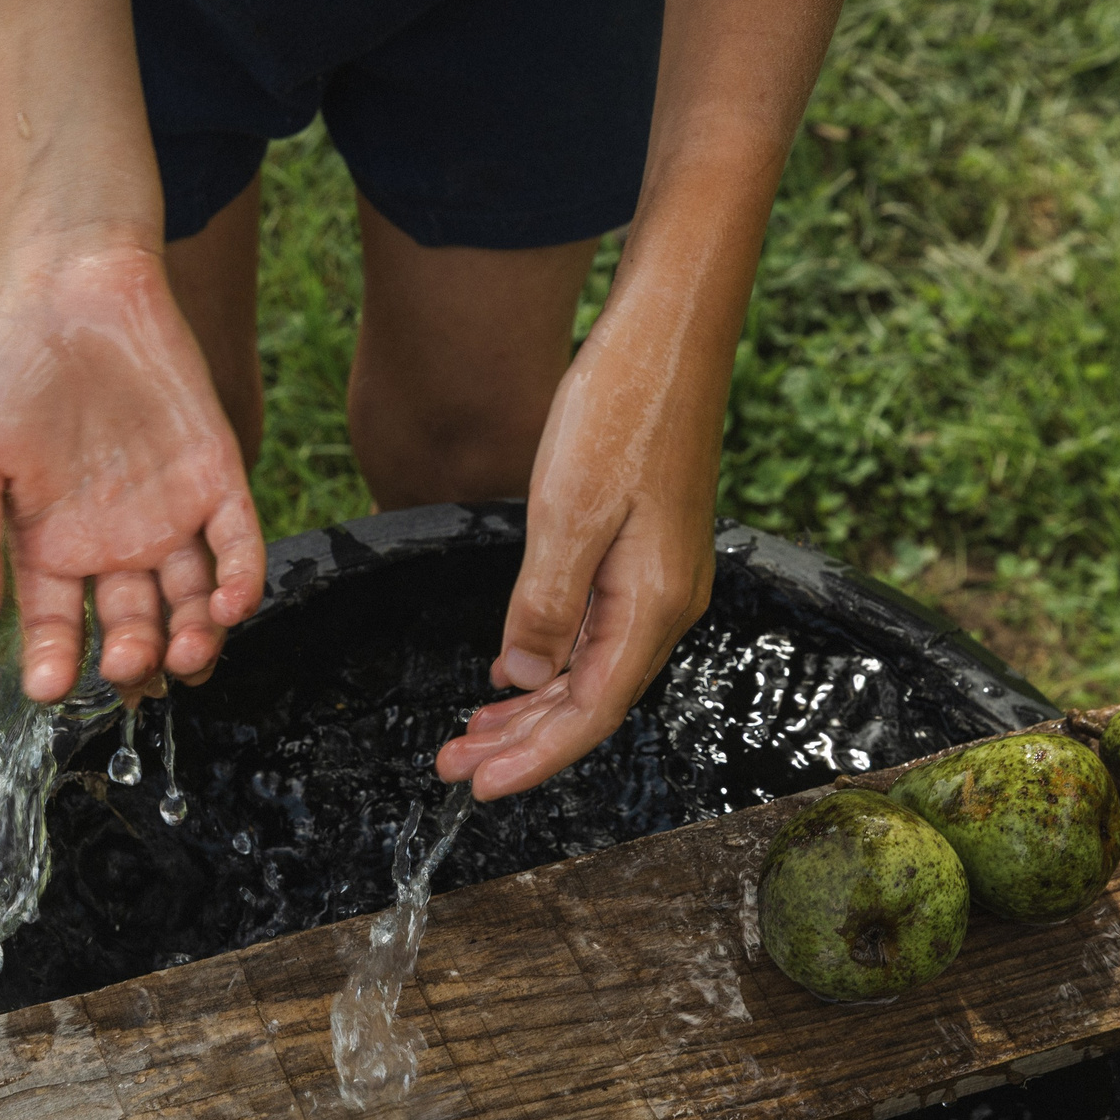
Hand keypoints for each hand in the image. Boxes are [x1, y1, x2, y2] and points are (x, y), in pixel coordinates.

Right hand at [0, 238, 265, 702]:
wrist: (69, 286)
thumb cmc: (3, 369)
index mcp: (50, 549)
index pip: (57, 630)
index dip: (54, 663)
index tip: (50, 688)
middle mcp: (114, 546)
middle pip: (134, 628)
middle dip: (133, 659)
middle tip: (127, 669)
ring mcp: (170, 515)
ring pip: (191, 603)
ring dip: (194, 640)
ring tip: (184, 657)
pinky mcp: (216, 479)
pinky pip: (236, 546)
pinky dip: (238, 582)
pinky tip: (228, 607)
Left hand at [434, 319, 719, 800]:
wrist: (668, 332)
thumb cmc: (623, 408)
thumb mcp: (569, 510)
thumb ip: (547, 604)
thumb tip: (525, 678)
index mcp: (653, 604)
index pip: (589, 713)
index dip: (533, 758)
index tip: (477, 787)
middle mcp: (665, 604)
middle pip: (588, 702)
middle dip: (519, 742)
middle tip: (451, 765)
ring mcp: (657, 580)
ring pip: (588, 670)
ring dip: (529, 708)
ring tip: (469, 734)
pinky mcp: (643, 555)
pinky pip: (594, 632)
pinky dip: (548, 662)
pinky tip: (511, 674)